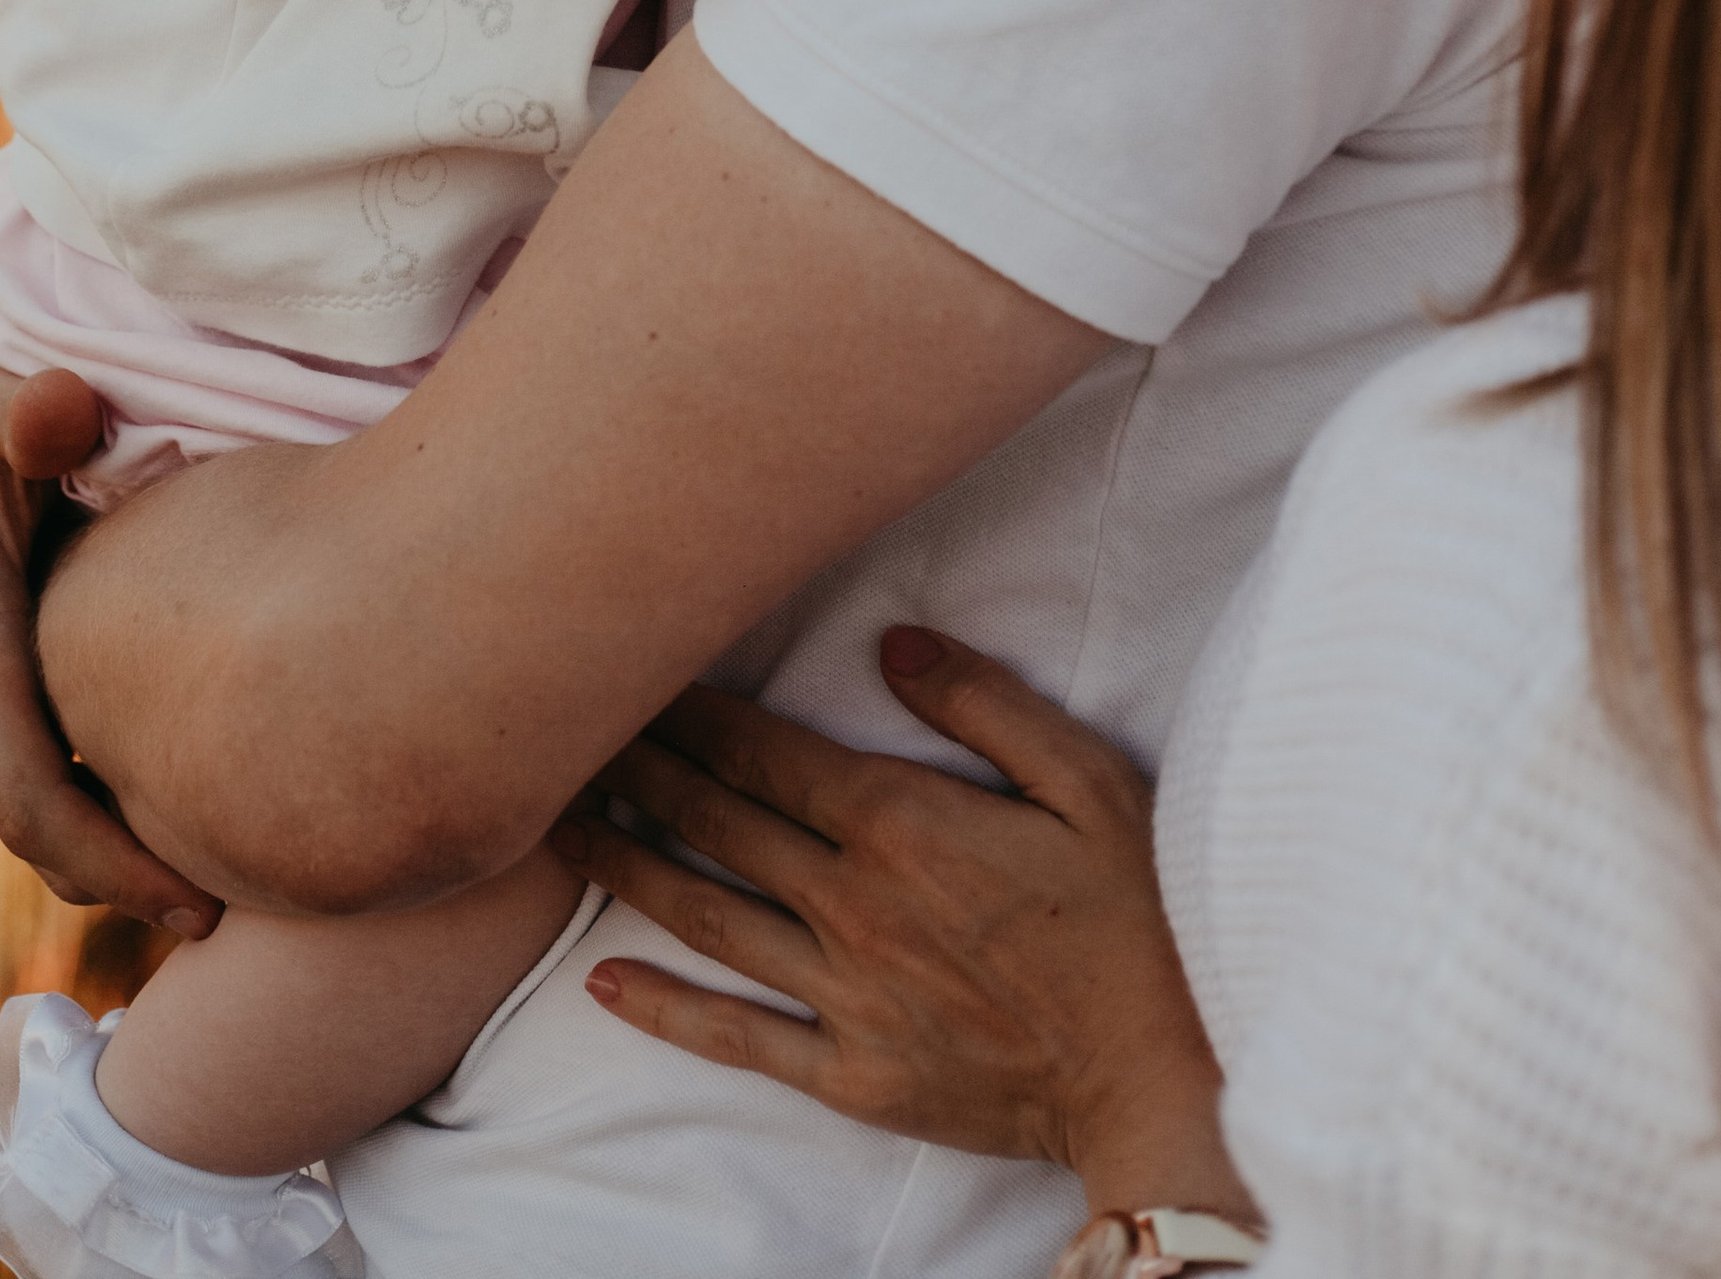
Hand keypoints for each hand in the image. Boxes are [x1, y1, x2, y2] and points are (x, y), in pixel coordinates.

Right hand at [0, 301, 220, 933]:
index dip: (113, 861)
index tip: (198, 901)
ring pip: (26, 812)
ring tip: (205, 880)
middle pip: (34, 828)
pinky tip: (155, 814)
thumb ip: (35, 405)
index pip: (32, 793)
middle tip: (229, 909)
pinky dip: (80, 812)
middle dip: (123, 879)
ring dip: (101, 854)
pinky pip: (19, 779)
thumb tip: (66, 409)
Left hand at [550, 629, 1251, 1229]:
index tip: (630, 674)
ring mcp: (845, 996)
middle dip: (637, 770)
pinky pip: (737, 1037)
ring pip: (706, 917)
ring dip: (625, 867)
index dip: (690, 711)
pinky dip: (663, 1009)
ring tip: (559, 829)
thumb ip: (984, 701)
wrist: (1161, 1077)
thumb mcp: (1086, 779)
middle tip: (563, 734)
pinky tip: (602, 983)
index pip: (763, 752)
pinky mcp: (852, 1077)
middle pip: (716, 822)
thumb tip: (891, 643)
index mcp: (901, 822)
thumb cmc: (1136, 914)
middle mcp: (852, 905)